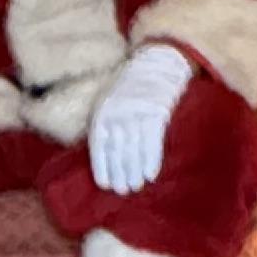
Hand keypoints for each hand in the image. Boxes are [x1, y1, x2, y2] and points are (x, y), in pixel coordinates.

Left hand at [87, 41, 191, 194]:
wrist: (156, 65)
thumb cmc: (129, 90)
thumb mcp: (109, 102)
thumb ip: (106, 126)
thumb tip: (104, 158)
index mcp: (103, 111)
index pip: (100, 143)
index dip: (102, 165)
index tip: (105, 184)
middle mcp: (118, 112)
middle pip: (118, 148)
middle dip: (120, 171)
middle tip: (123, 191)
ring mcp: (137, 112)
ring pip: (135, 147)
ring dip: (135, 170)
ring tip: (136, 186)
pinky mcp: (157, 112)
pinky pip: (153, 140)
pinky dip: (152, 159)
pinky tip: (151, 175)